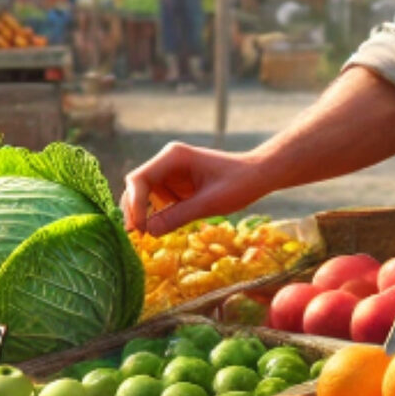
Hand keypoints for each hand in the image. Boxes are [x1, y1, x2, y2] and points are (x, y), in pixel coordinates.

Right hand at [121, 143, 267, 235]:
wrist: (259, 175)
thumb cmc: (239, 183)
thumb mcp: (210, 203)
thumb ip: (179, 216)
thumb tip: (149, 231)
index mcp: (173, 157)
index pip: (139, 179)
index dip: (135, 204)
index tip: (140, 228)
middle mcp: (167, 162)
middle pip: (137, 188)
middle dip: (136, 212)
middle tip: (137, 238)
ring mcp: (170, 174)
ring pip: (145, 197)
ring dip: (145, 216)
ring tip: (148, 237)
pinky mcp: (176, 186)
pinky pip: (159, 203)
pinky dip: (158, 217)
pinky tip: (161, 230)